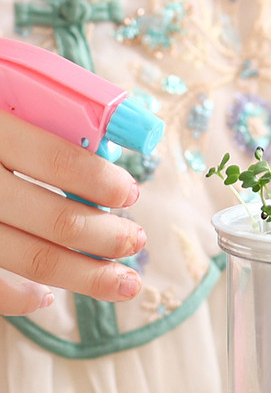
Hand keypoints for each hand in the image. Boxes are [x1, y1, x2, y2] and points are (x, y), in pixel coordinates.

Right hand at [0, 110, 145, 314]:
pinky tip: (49, 295)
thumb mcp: (1, 93)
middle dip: (106, 236)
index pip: (55, 159)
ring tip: (121, 281)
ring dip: (84, 276)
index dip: (100, 181)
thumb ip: (43, 114)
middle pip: (54, 219)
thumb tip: (113, 138)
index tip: (130, 193)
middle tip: (135, 241)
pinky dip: (22, 299)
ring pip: (30, 260)